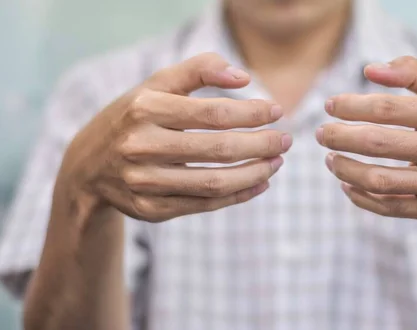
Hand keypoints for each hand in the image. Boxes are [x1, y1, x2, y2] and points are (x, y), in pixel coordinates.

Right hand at [59, 53, 291, 221]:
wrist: (89, 165)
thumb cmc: (134, 117)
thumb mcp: (157, 85)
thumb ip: (199, 70)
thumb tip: (244, 77)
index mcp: (144, 109)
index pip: (213, 113)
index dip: (252, 113)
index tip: (276, 111)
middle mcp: (141, 146)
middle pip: (218, 149)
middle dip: (261, 145)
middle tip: (286, 140)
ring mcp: (143, 183)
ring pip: (214, 183)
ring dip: (255, 173)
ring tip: (277, 162)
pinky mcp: (150, 210)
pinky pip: (204, 205)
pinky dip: (238, 195)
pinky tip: (259, 183)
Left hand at [316, 57, 416, 226]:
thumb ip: (416, 75)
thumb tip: (371, 70)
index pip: (389, 109)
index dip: (352, 107)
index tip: (329, 106)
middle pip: (380, 144)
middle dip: (340, 138)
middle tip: (321, 134)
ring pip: (381, 180)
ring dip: (346, 170)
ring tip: (330, 160)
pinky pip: (391, 208)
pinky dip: (362, 198)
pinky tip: (347, 185)